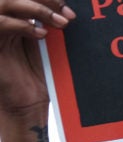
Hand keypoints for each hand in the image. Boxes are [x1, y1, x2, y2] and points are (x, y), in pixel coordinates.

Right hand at [0, 0, 73, 116]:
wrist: (27, 105)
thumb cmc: (40, 78)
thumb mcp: (50, 48)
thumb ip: (52, 26)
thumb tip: (68, 11)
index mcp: (17, 19)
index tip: (70, 12)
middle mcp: (4, 22)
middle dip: (44, 0)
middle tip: (67, 16)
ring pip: (4, 4)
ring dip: (35, 8)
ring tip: (59, 24)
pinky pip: (0, 24)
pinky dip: (22, 24)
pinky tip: (41, 35)